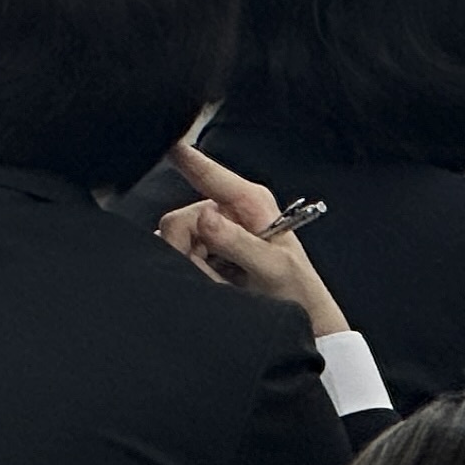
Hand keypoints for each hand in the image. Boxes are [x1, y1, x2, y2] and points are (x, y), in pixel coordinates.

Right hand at [153, 141, 348, 338]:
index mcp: (249, 202)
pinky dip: (189, 273)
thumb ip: (239, 243)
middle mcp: (226, 211)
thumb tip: (205, 218)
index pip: (208, 173)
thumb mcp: (275, 267)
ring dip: (191, 267)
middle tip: (214, 278)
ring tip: (223, 284)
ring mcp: (212, 232)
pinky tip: (213, 284)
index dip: (183, 157)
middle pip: (179, 221)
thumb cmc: (297, 290)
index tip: (162, 143)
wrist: (301, 321)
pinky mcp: (202, 253)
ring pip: (173, 242)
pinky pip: (176, 257)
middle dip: (188, 253)